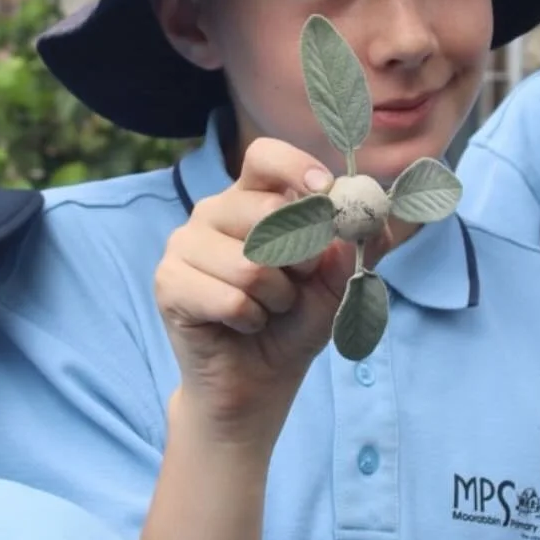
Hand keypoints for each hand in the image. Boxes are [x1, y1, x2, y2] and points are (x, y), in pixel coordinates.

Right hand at [155, 137, 389, 443]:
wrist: (258, 382)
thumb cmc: (294, 323)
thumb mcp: (338, 282)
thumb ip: (357, 247)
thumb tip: (370, 218)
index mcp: (253, 197)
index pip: (266, 156)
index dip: (296, 168)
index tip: (326, 192)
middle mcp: (213, 211)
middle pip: (266, 211)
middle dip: (301, 258)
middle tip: (297, 283)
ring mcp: (184, 244)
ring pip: (251, 263)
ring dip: (275, 299)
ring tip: (267, 309)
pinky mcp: (168, 282)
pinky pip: (229, 298)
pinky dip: (250, 320)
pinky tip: (241, 325)